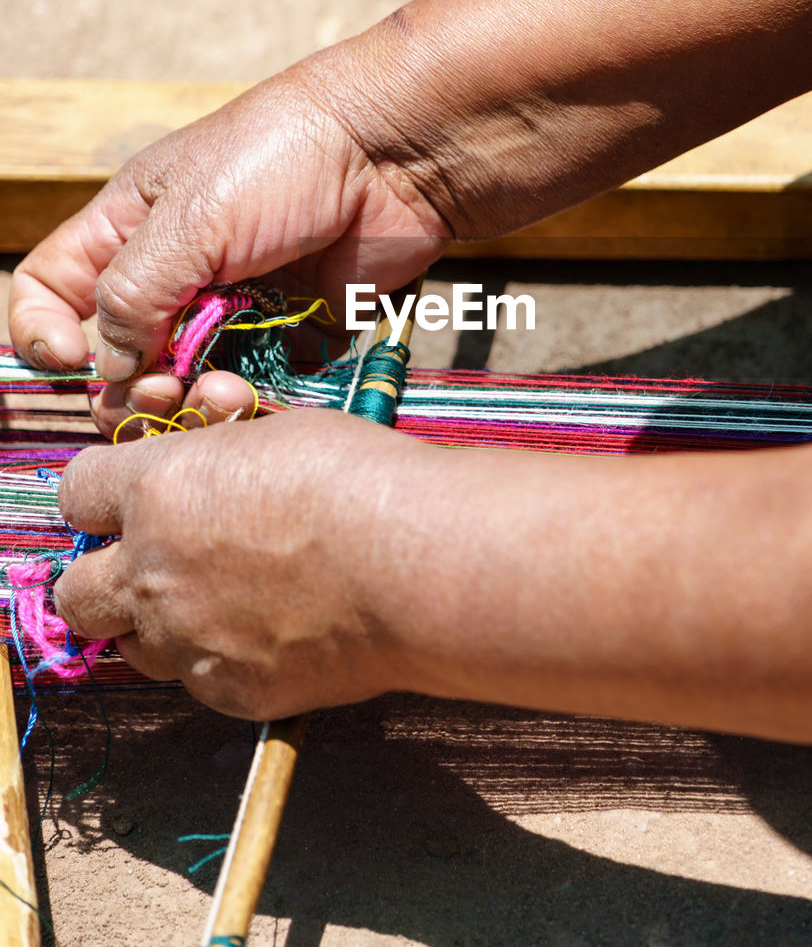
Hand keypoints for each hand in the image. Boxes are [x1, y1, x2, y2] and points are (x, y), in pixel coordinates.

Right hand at [9, 39, 448, 434]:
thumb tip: (108, 366)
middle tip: (164, 391)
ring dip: (196, 401)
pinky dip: (255, 397)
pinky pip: (257, 384)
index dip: (42, 332)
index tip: (71, 362)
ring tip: (228, 389)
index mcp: (129, 228)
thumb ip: (131, 296)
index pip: (51, 290)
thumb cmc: (282, 158)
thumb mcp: (188, 218)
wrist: (395, 153)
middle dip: (131, 387)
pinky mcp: (292, 330)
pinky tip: (265, 390)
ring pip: (189, 382)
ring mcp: (234, 304)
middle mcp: (175, 272)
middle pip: (120, 356)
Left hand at [53, 408, 432, 718]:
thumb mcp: (277, 436)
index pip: (76, 492)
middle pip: (74, 591)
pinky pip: (196, 680)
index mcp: (158, 489)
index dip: (100, 495)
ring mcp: (187, 639)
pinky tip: (268, 633)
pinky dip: (218, 660)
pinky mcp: (229, 691)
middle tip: (148, 565)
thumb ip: (220, 459)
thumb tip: (212, 467)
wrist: (419, 564)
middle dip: (103, 576)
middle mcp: (153, 570)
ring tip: (212, 603)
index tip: (124, 499)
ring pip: (128, 648)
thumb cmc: (360, 481)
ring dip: (155, 625)